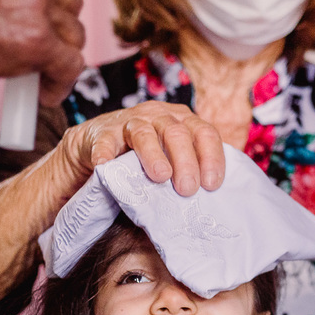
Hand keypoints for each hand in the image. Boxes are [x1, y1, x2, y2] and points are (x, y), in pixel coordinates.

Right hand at [0, 0, 84, 105]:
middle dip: (60, 23)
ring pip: (73, 34)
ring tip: (38, 69)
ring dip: (59, 54)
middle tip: (46, 40)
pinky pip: (69, 66)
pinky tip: (44, 92)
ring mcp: (36, 3)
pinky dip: (60, 82)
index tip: (61, 0)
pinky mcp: (37, 41)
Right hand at [59, 100, 226, 194]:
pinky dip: (105, 153)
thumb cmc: (147, 154)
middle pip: (177, 133)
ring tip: (161, 177)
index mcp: (183, 121)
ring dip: (154, 155)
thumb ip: (192, 167)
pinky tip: (107, 166)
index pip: (205, 133)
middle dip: (186, 162)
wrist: (100, 143)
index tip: (212, 185)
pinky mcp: (103, 133)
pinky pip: (104, 142)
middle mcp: (159, 116)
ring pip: (144, 133)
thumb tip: (214, 198)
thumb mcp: (174, 155)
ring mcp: (130, 122)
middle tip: (188, 189)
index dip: (212, 158)